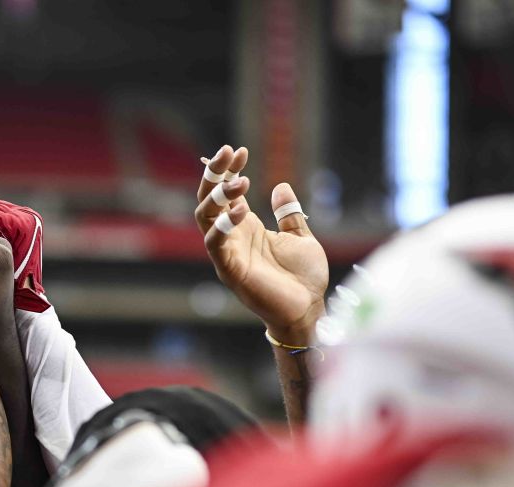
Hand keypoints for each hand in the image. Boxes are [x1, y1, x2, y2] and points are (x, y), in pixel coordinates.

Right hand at [194, 145, 328, 344]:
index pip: (227, 193)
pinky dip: (222, 225)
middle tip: (227, 152)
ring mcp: (228, 253)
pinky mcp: (230, 270)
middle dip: (214, 174)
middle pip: (208, 200)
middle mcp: (232, 237)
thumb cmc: (304, 279)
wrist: (308, 309)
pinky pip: (215, 244)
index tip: (238, 150)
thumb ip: (289, 214)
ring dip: (217, 196)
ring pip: (205, 218)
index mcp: (246, 227)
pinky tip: (241, 209)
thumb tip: (281, 186)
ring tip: (239, 182)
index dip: (228, 170)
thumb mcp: (301, 238)